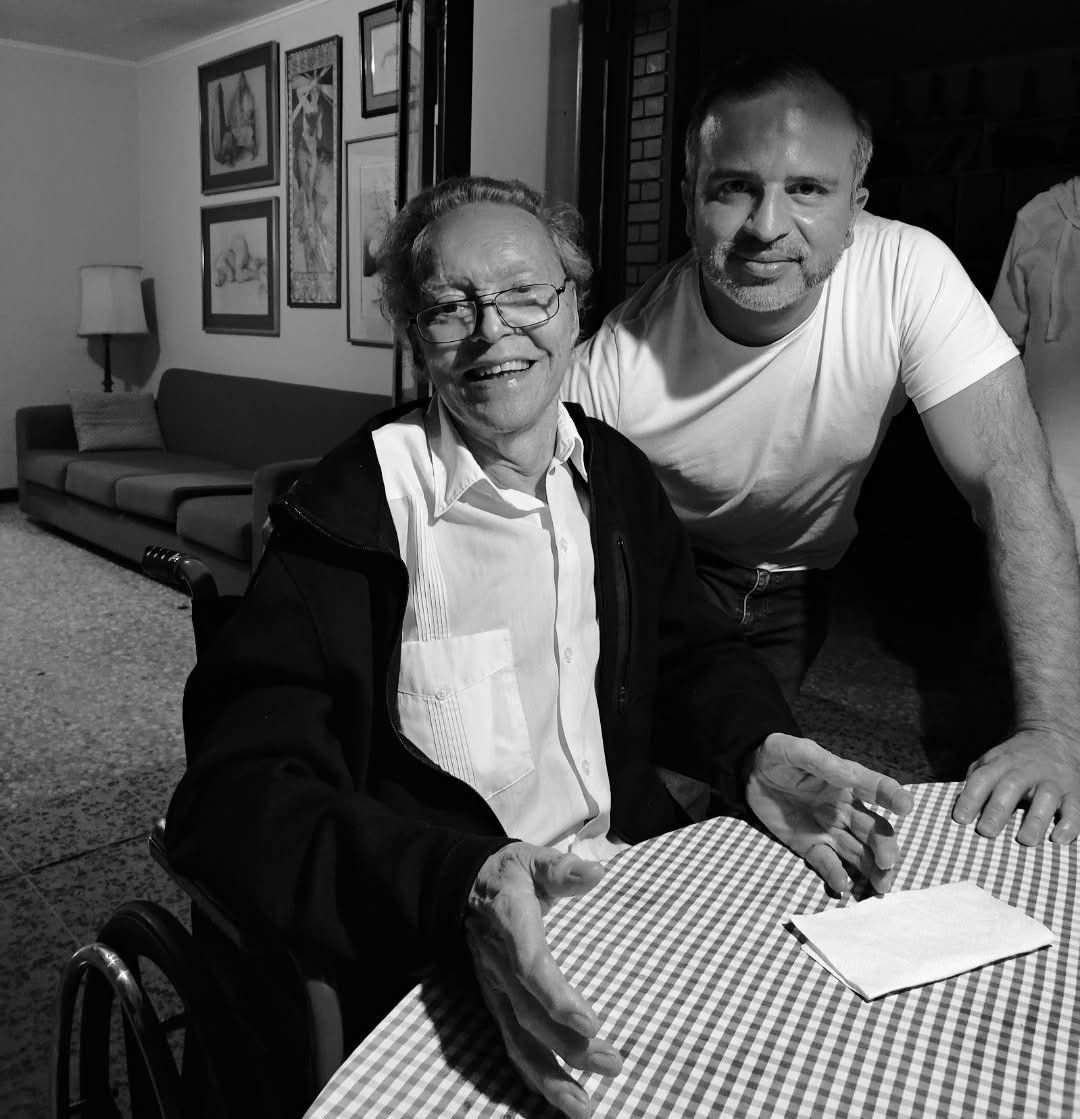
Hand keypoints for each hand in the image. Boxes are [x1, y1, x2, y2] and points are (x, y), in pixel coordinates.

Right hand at [465, 842, 622, 1117]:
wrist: (461, 886)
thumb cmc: (507, 873)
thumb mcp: (531, 859)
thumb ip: (561, 869)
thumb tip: (596, 872)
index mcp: (511, 925)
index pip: (531, 966)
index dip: (557, 998)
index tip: (591, 1022)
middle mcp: (498, 965)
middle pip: (530, 1014)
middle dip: (568, 1046)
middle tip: (612, 1063)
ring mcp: (495, 990)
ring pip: (518, 1040)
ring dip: (550, 1077)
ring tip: (585, 1106)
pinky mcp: (497, 1003)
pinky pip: (514, 1044)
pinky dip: (536, 1075)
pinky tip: (562, 1097)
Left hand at [745, 733, 913, 896]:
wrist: (750, 774)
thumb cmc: (778, 756)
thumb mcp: (794, 751)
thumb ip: (820, 760)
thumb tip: (849, 774)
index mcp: (845, 781)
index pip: (876, 788)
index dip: (893, 796)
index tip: (907, 807)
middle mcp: (844, 808)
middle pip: (873, 830)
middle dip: (885, 846)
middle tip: (888, 862)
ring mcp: (829, 829)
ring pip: (859, 851)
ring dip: (872, 868)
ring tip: (882, 886)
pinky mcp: (810, 845)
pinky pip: (827, 862)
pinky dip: (837, 874)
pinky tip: (843, 885)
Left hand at [952, 728, 1079, 844]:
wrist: (1052, 738)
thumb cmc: (1013, 760)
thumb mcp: (991, 761)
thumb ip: (976, 781)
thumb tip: (959, 808)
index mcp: (1001, 762)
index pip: (982, 778)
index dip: (970, 798)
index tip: (960, 819)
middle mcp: (1027, 770)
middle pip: (1012, 786)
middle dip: (998, 809)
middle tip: (986, 832)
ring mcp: (1053, 780)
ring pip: (1046, 797)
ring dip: (1035, 820)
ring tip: (1025, 841)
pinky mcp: (1074, 792)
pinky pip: (1075, 808)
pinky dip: (1069, 825)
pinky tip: (1059, 839)